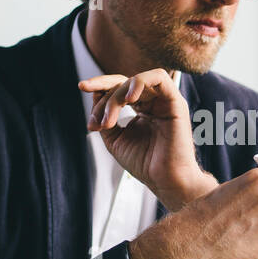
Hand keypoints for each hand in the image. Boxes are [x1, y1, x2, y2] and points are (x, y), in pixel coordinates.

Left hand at [79, 69, 215, 211]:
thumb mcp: (114, 139)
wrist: (165, 181)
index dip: (100, 85)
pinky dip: (139, 82)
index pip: (119, 87)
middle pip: (124, 82)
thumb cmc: (144, 163)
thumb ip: (104, 116)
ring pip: (135, 81)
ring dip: (117, 96)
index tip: (82, 87)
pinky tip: (128, 98)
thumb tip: (95, 94)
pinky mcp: (175, 102)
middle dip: (104, 97)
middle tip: (97, 121)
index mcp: (142, 109)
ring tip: (110, 120)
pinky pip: (158, 77)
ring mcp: (164, 101)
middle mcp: (153, 102)